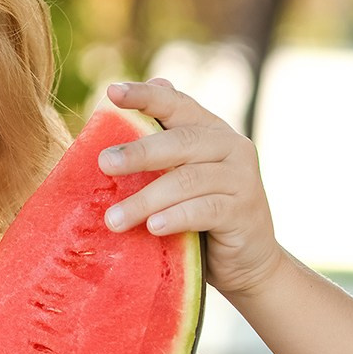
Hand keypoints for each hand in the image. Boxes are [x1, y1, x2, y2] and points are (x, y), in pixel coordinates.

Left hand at [97, 77, 284, 298]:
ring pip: (188, 180)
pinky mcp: (244, 212)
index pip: (177, 104)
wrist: (248, 261)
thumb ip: (160, 150)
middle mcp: (231, 146)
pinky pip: (205, 210)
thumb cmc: (201, 217)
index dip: (145, 96)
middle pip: (181, 142)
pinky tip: (153, 227)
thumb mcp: (179, 180)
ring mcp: (242, 178)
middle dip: (139, 151)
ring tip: (113, 219)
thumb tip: (117, 109)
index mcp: (211, 130)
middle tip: (104, 163)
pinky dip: (176, 217)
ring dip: (146, 199)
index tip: (112, 92)